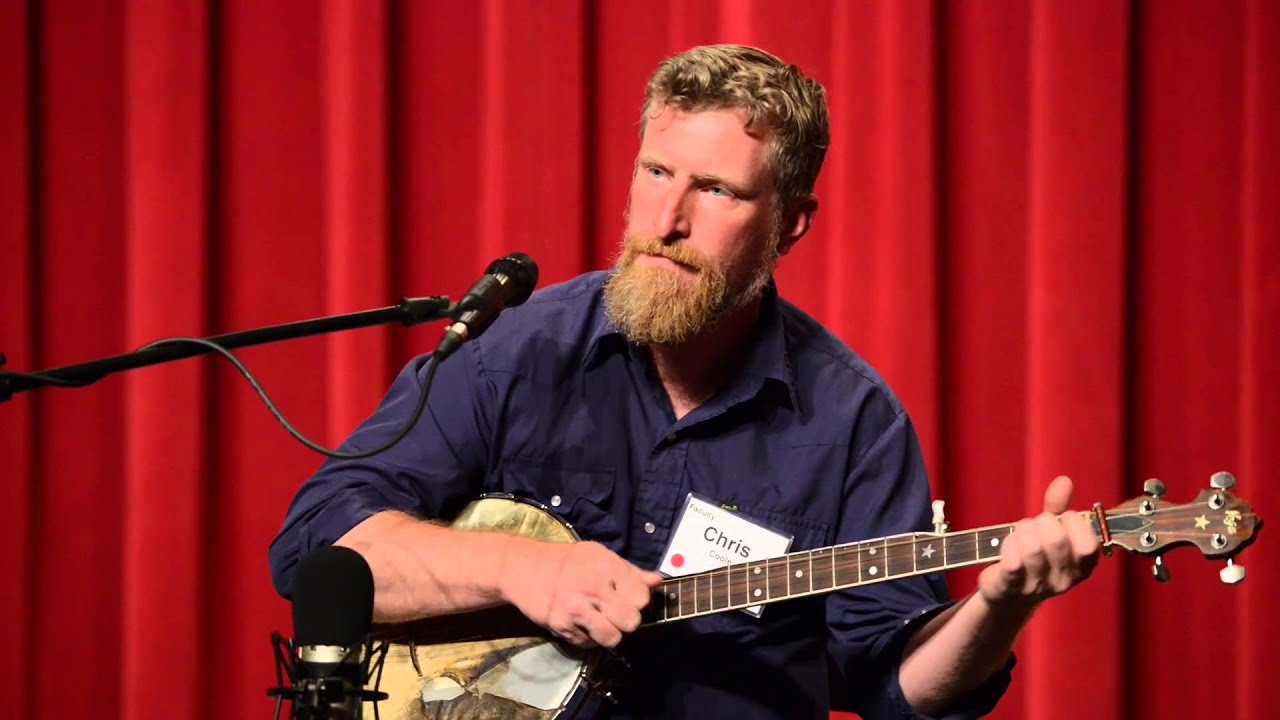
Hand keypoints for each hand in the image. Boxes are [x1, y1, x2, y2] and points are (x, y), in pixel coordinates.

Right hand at [500, 538, 662, 647]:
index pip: (641, 596)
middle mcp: (593, 587)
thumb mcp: (599, 556)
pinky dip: (588, 637)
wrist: (522, 568)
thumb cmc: (566, 561)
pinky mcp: (562, 626)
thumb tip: (658, 582)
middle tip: (616, 613)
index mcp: (606, 566)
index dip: (639, 600)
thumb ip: (630, 571)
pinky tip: (581, 623)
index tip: (630, 598)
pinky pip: (589, 644)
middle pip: (631, 621)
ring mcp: (576, 609)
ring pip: (613, 638)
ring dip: (610, 633)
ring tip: (601, 621)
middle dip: (627, 620)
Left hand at [977, 475, 1100, 612]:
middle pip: (1057, 541)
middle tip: (1036, 525)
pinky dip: (1008, 546)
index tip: (1062, 519)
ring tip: (1020, 534)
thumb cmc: (1035, 555)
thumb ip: (1059, 506)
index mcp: (1081, 566)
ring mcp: (1038, 586)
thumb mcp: (1051, 530)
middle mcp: (1064, 580)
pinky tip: (1008, 547)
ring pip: (1032, 549)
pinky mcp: (1011, 587)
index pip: (1089, 545)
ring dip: (1022, 532)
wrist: (1008, 592)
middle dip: (1042, 522)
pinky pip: (1012, 562)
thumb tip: (1064, 480)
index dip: (1073, 524)